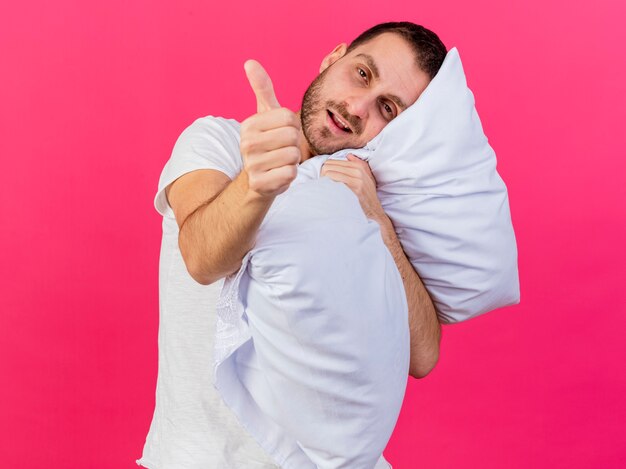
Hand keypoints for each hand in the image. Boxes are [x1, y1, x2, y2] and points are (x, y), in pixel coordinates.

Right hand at [240, 60, 300, 198]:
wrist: (257, 181)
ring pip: (293, 154)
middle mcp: (246, 143)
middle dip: (294, 144)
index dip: (293, 127)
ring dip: (293, 160)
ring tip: (280, 162)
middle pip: (292, 136)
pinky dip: (290, 175)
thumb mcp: (265, 116)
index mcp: (249, 124)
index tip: (281, 134)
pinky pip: (291, 173)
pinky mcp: (260, 183)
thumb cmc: (267, 144)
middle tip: (281, 150)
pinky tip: (278, 175)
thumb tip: (250, 62)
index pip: (289, 117)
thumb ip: (262, 89)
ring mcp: (252, 164)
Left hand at [321, 154, 386, 222]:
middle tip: (323, 186)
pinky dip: (328, 187)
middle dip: (322, 175)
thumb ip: (360, 165)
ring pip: (329, 173)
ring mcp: (356, 180)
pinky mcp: (354, 189)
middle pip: (328, 166)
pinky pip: (334, 182)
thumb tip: (348, 156)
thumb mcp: (367, 178)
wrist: (374, 212)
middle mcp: (358, 171)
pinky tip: (330, 194)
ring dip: (323, 182)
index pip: (331, 162)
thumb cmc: (368, 196)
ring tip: (326, 190)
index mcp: (358, 167)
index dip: (325, 171)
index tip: (325, 181)